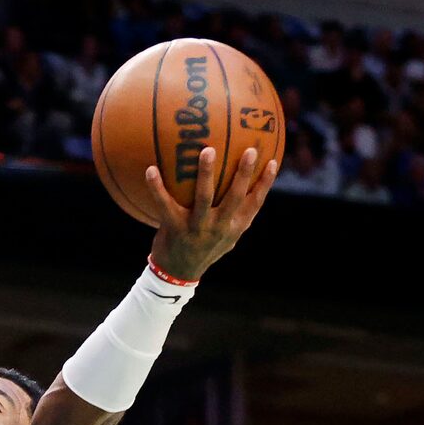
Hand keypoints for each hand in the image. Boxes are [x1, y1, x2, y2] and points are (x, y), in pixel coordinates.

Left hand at [145, 144, 278, 281]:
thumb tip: (250, 183)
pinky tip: (150, 169)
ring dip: (206, 174)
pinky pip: (164, 204)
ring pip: (204, 198)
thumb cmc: (204, 248)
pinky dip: (156, 187)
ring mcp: (196, 228)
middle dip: (244, 174)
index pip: (255, 204)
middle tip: (250, 150)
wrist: (177, 274)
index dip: (266, 184)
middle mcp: (218, 227)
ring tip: (207, 151)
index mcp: (233, 227)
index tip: (273, 161)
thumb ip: (237, 214)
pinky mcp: (174, 228)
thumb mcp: (226, 237)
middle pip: (235, 197)